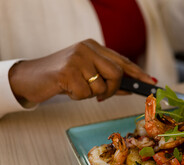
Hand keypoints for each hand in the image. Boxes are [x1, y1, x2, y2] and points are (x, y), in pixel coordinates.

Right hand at [8, 39, 154, 102]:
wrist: (30, 77)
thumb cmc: (62, 77)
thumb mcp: (87, 74)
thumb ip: (107, 79)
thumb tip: (130, 89)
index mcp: (94, 47)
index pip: (122, 60)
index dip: (138, 72)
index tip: (151, 82)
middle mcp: (87, 48)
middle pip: (117, 73)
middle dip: (112, 89)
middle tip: (100, 95)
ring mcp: (77, 58)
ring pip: (102, 86)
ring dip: (90, 94)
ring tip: (76, 87)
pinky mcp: (67, 71)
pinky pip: (85, 93)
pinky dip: (78, 97)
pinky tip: (67, 89)